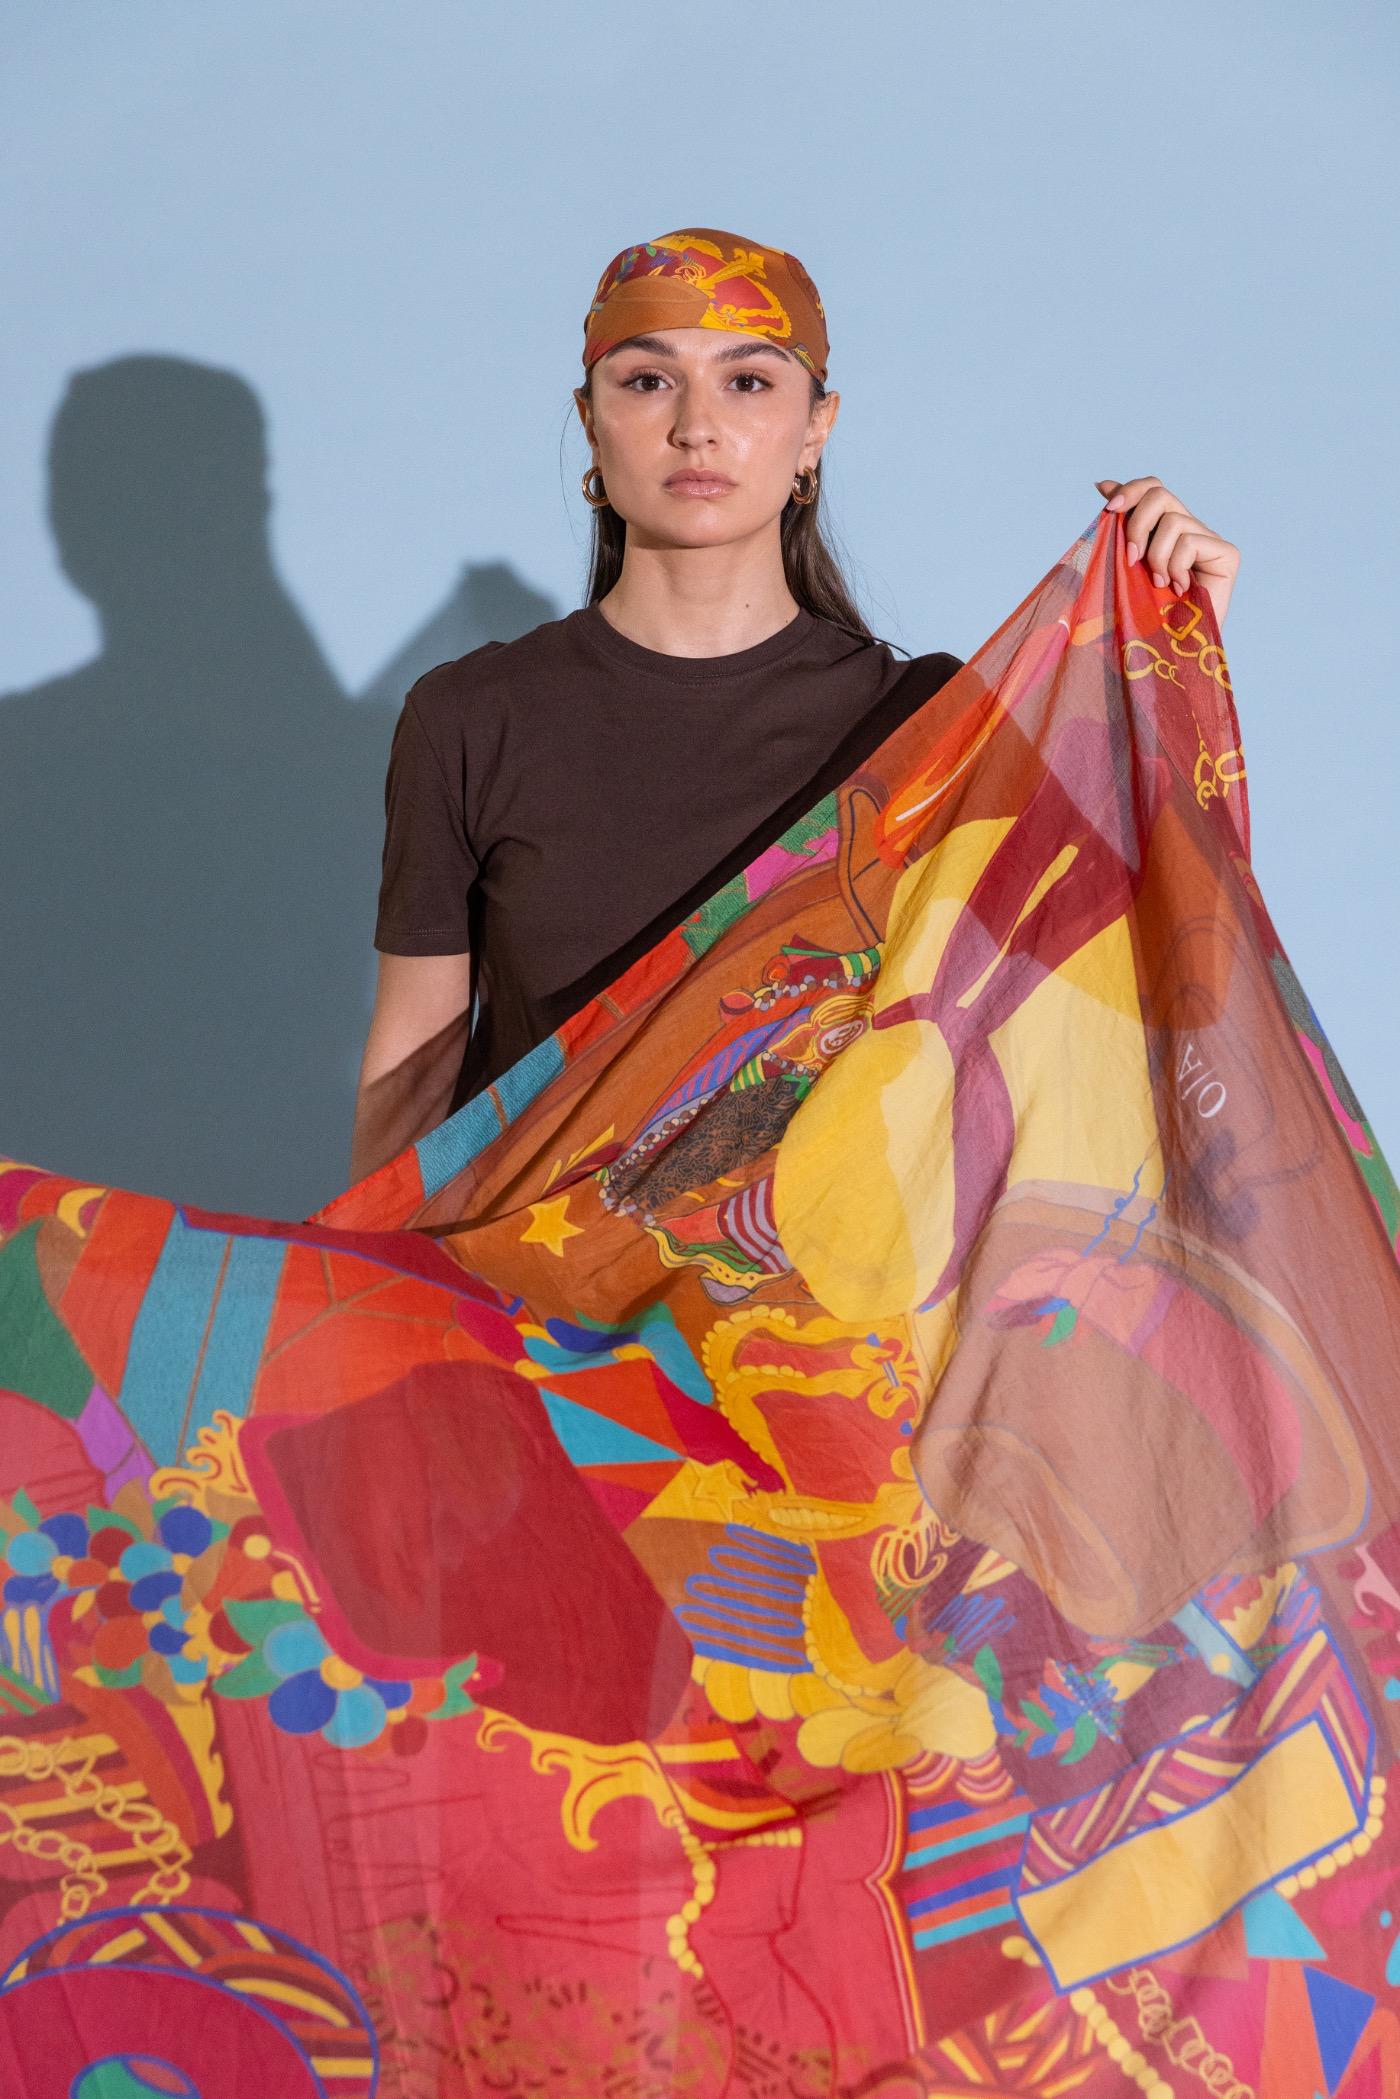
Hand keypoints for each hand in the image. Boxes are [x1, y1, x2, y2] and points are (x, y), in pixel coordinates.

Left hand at [1093, 475, 1239, 631]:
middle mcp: (1189, 529)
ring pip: (1173, 521)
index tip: (1108, 511)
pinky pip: (1189, 542)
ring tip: (1159, 584)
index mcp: (1163, 530)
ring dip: (1156, 557)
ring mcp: (1210, 540)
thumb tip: (1101, 482)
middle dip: (1136, 525)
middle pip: (1160, 494)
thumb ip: (1117, 527)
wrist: (1168, 653)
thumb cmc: (1141, 617)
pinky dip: (1175, 567)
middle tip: (1131, 559)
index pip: (1152, 486)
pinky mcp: (1228, 554)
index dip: (1130, 490)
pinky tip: (1180, 589)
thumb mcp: (1122, 565)